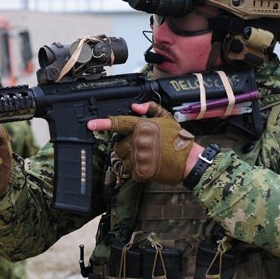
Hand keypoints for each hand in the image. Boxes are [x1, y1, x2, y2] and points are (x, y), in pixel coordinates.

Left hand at [87, 102, 202, 184]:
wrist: (188, 160)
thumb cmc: (177, 139)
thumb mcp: (167, 118)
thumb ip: (150, 109)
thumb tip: (135, 106)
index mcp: (143, 126)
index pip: (119, 123)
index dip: (103, 123)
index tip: (90, 124)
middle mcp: (138, 141)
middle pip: (118, 146)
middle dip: (126, 148)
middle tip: (140, 148)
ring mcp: (139, 157)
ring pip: (122, 160)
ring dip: (130, 160)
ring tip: (146, 157)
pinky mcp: (141, 171)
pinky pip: (130, 172)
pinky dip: (137, 170)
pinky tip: (149, 166)